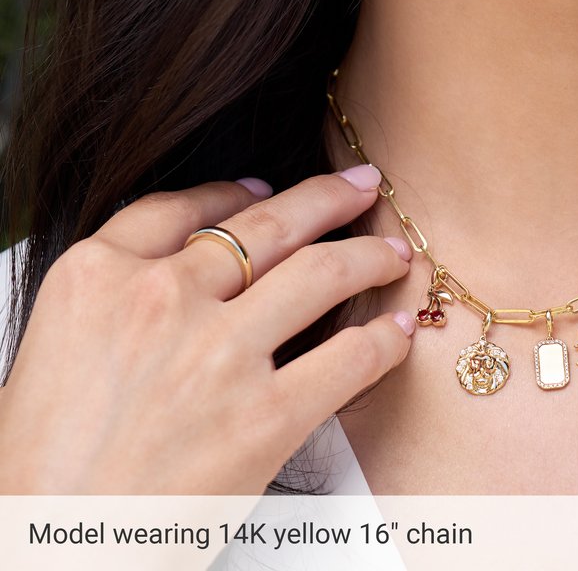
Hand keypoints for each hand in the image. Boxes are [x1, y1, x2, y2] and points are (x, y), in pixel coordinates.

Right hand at [0, 165, 413, 493]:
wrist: (44, 559)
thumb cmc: (38, 469)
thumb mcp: (54, 350)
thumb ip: (117, 298)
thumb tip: (184, 267)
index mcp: (96, 278)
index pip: (181, 208)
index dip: (233, 191)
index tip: (265, 187)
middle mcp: (161, 300)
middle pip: (267, 223)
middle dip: (327, 197)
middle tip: (364, 185)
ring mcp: (217, 355)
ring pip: (322, 273)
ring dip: (370, 256)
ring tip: (395, 253)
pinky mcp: (263, 418)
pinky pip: (349, 357)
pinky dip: (383, 339)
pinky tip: (396, 329)